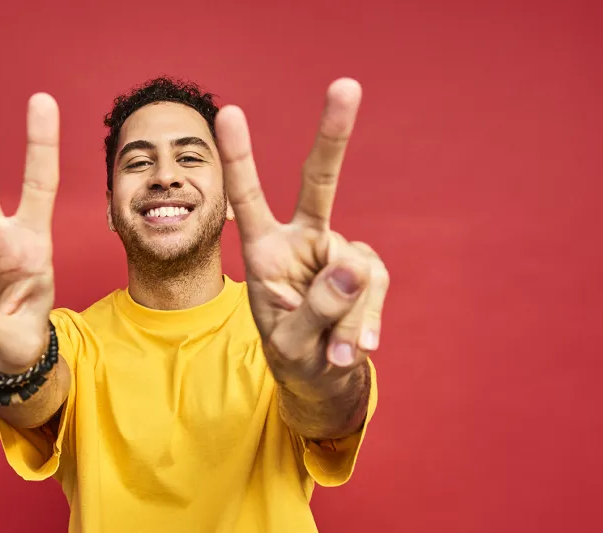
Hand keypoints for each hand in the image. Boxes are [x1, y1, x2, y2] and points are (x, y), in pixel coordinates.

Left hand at [216, 78, 389, 376]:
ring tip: (337, 351)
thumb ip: (316, 310)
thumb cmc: (293, 355)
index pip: (248, 198)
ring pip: (357, 267)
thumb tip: (352, 269)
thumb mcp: (291, 343)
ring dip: (350, 315)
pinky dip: (367, 318)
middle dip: (333, 135)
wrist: (322, 378)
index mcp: (264, 251)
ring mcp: (336, 251)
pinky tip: (357, 345)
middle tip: (346, 85)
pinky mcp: (365, 268)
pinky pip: (375, 284)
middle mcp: (301, 239)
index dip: (240, 157)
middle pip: (319, 182)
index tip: (228, 112)